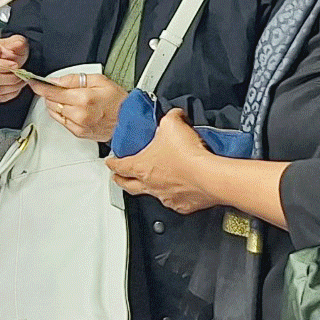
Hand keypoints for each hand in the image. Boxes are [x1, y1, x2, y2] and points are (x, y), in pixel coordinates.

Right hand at [0, 35, 27, 102]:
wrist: (11, 61)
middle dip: (10, 78)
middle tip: (21, 75)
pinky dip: (7, 95)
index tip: (15, 66)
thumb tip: (17, 44)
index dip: (2, 66)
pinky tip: (13, 88)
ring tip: (19, 81)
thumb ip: (18, 43)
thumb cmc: (10, 52)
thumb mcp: (17, 43)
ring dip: (11, 87)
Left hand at [30, 70, 123, 144]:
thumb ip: (74, 79)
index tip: (33, 83)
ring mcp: (78, 125)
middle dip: (49, 94)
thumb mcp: (99, 80)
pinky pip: (62, 122)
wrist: (130, 120)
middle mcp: (79, 114)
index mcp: (83, 98)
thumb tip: (56, 80)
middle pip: (51, 103)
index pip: (53, 92)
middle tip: (55, 88)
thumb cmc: (118, 101)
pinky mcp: (79, 133)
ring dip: (54, 104)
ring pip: (54, 113)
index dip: (40, 86)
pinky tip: (70, 109)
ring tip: (66, 98)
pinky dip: (61, 114)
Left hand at [106, 109, 220, 212]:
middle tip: (118, 179)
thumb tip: (174, 115)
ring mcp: (166, 197)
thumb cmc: (187, 155)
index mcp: (142, 166)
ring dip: (148, 188)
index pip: (119, 166)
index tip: (110, 162)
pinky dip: (173, 196)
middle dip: (121, 181)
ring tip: (151, 182)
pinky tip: (178, 189)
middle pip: (128, 186)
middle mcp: (151, 184)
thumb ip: (170, 117)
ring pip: (151, 194)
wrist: (209, 176)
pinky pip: (174, 202)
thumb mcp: (172, 124)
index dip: (112, 163)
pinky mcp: (183, 205)